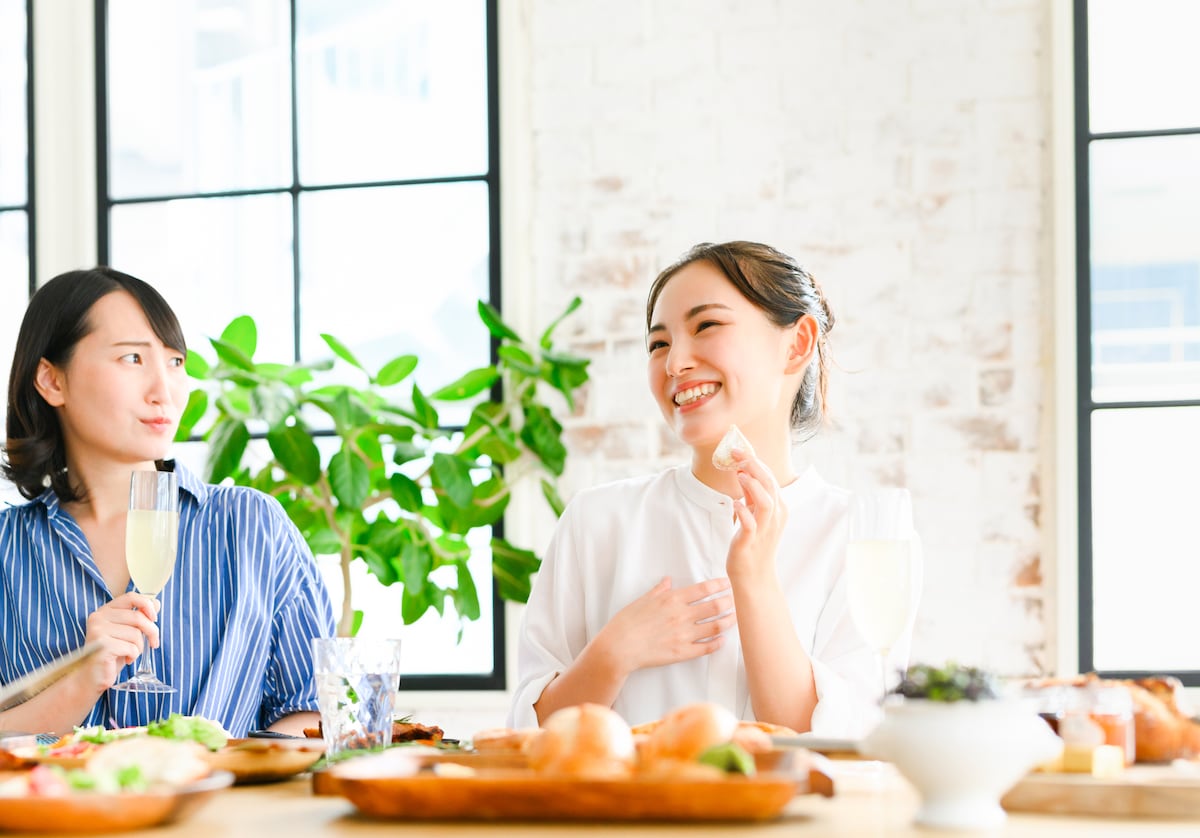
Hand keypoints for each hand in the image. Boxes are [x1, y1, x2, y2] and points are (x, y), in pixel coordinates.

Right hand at [81, 593, 160, 689]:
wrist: (93, 676)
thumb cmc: (112, 653)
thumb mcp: (127, 632)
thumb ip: (139, 617)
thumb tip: (156, 603)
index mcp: (105, 610)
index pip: (131, 597)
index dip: (147, 605)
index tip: (154, 618)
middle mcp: (98, 617)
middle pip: (138, 617)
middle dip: (152, 632)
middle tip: (153, 643)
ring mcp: (98, 631)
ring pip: (135, 634)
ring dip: (139, 647)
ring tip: (131, 654)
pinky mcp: (101, 646)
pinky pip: (130, 647)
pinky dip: (133, 655)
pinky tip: (125, 660)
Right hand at [595, 577, 735, 675]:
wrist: (618, 647)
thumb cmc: (626, 622)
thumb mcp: (643, 600)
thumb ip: (659, 590)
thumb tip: (668, 581)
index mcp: (672, 599)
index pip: (703, 590)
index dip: (719, 585)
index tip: (728, 583)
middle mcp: (682, 615)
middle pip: (715, 606)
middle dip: (729, 601)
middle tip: (738, 599)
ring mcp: (684, 635)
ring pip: (715, 626)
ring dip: (729, 621)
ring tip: (736, 617)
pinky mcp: (682, 652)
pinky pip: (706, 647)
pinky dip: (717, 643)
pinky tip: (722, 640)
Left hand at [726, 449, 787, 582]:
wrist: (754, 576)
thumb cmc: (754, 543)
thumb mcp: (754, 514)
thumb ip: (751, 495)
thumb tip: (743, 471)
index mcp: (778, 508)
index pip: (771, 479)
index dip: (756, 462)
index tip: (739, 450)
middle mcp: (775, 518)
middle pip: (770, 486)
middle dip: (755, 467)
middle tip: (738, 454)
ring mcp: (764, 530)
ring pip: (766, 504)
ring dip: (753, 487)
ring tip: (740, 475)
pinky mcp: (751, 542)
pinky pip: (751, 525)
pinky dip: (744, 512)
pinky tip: (735, 503)